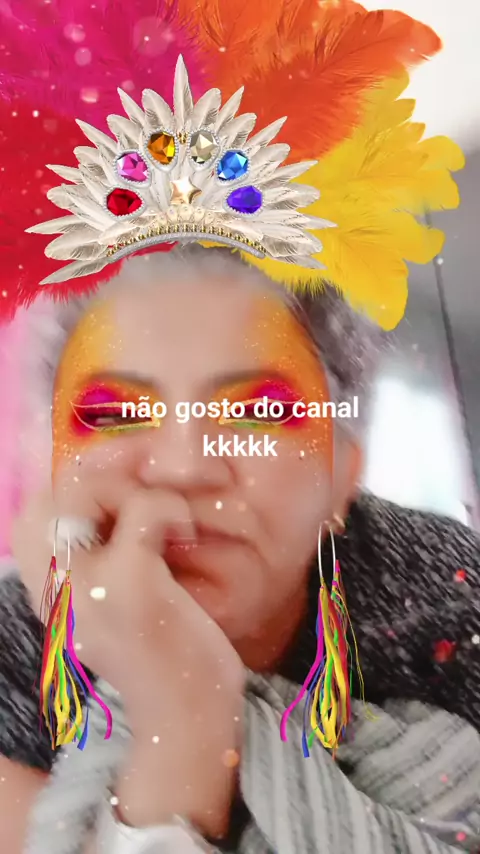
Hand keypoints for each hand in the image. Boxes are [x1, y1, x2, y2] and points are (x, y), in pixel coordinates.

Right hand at [13, 461, 243, 837]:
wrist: (188, 720)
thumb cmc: (164, 656)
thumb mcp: (118, 604)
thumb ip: (104, 556)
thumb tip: (120, 488)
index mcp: (49, 592)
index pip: (35, 510)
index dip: (77, 481)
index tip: (124, 477)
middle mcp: (53, 588)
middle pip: (55, 492)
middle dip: (107, 473)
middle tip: (154, 482)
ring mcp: (84, 585)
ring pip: (89, 491)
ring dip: (140, 488)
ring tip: (173, 520)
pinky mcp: (127, 585)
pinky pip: (143, 509)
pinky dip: (171, 509)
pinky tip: (185, 537)